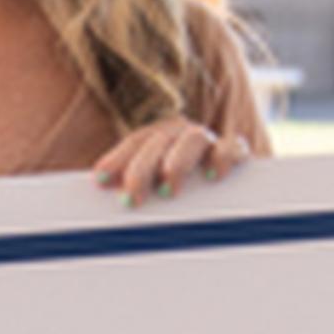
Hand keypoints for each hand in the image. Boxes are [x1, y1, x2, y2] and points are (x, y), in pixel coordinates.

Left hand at [91, 118, 245, 207]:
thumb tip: (97, 196)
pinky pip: (233, 147)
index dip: (116, 158)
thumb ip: (129, 190)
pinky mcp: (236, 152)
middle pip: (158, 142)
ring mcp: (209, 142)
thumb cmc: (179, 194)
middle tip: (130, 197)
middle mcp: (181, 135)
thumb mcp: (150, 190)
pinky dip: (223, 157)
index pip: (134, 143)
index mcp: (158, 139)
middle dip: (141, 168)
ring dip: (177, 162)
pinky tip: (213, 175)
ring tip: (168, 188)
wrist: (229, 194)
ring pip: (192, 139)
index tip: (100, 178)